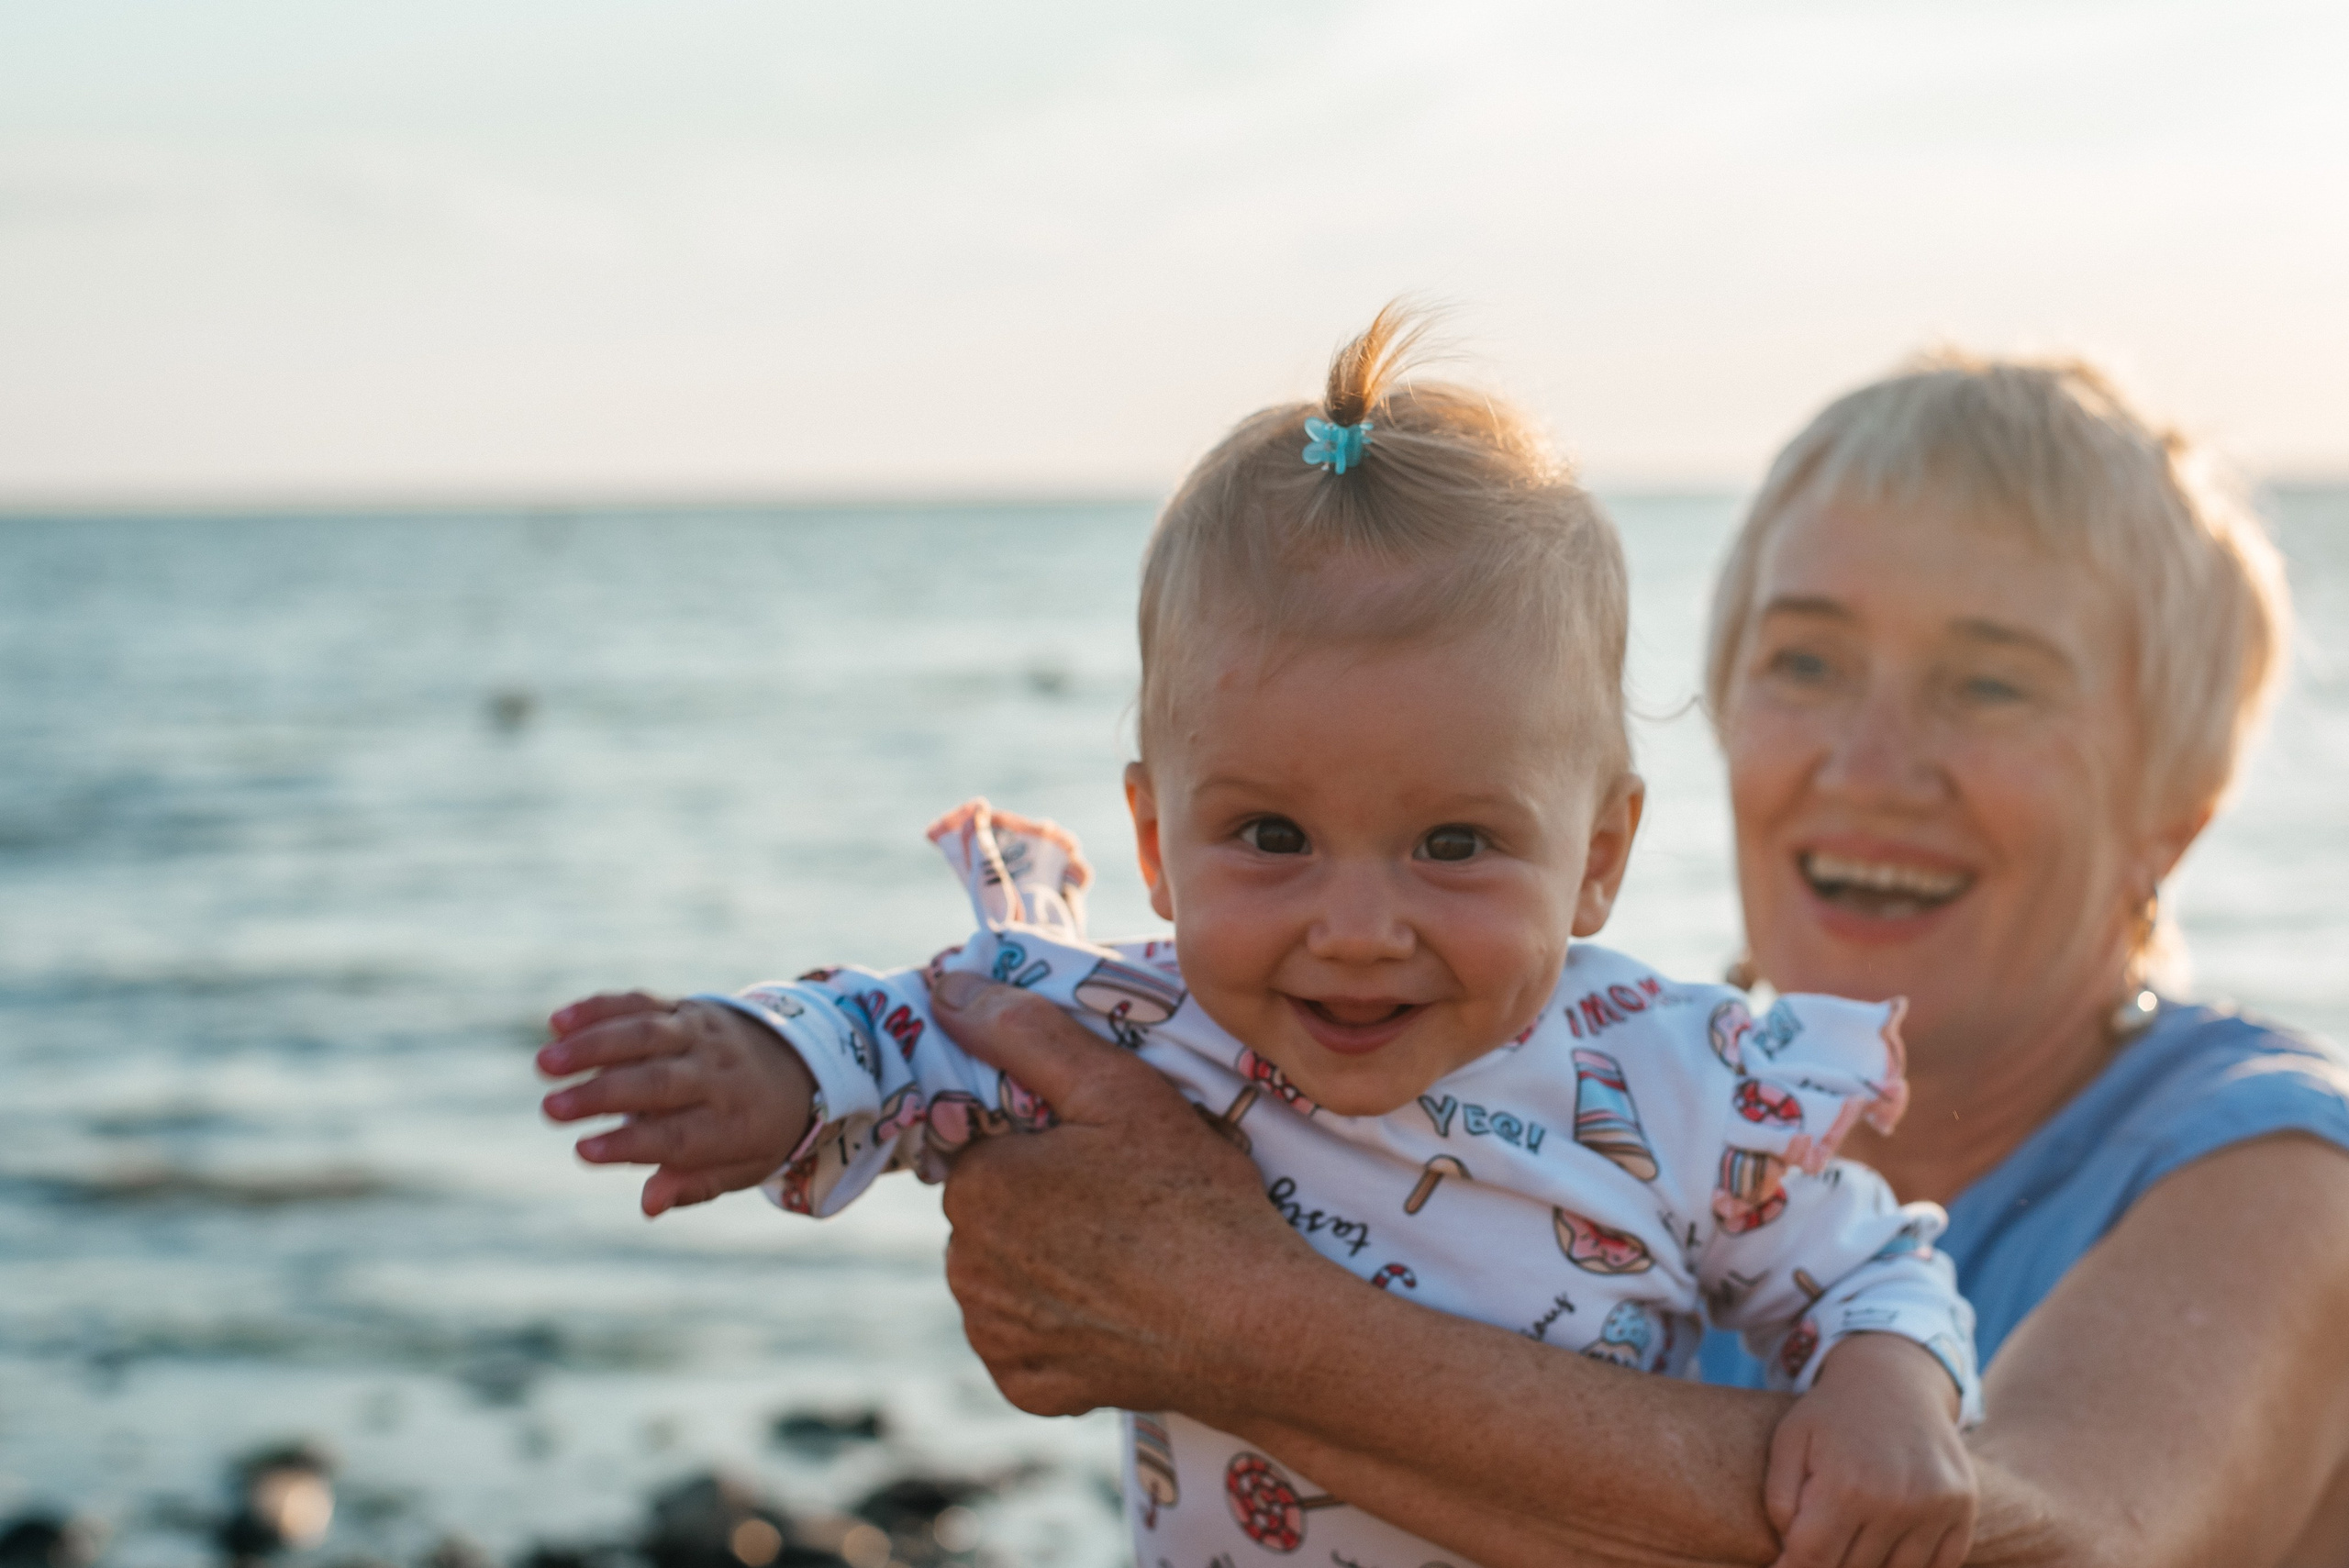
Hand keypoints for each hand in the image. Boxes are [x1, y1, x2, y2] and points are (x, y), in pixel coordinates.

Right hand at [538, 991, 816, 1216]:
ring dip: (592, 1045)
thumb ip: (693, 1185)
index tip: (583, 1151)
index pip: (679, 1136)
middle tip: (551, 1109)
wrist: (798, 1065)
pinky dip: (599, 1008)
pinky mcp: (684, 1008)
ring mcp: (700, 1035)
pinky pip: (641, 1003)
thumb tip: (647, 1207)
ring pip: (646, 1033)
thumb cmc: (754, 1130)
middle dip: (603, 1094)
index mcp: (733, 1123)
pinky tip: (556, 1021)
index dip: (632, 1144)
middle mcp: (717, 1074)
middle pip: (658, 1082)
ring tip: (544, 1063)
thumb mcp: (740, 1168)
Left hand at [930, 971, 1322, 1422]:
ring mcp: (996, 1334)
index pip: (987, 1143)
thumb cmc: (1192, 1197)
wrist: (1254, 1325)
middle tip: (1125, 1197)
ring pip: (1005, 1274)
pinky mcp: (1028, 1387)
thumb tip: (946, 986)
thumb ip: (1025, 1031)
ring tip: (1128, 1252)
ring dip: (1045, 1261)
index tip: (1102, 1148)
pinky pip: (1027, 1342)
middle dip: (1041, 1198)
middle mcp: (965, 1265)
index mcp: (977, 1185)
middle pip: (993, 1209)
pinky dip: (1060, 1327)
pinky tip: (1118, 1309)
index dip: (1044, 1139)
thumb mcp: (1118, 1089)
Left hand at [1765, 1332, 1974, 1567]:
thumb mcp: (1790, 1442)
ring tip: (1856, 1534)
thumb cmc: (1832, 1414)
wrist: (1894, 1377)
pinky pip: (1940, 1565)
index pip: (1813, 1559)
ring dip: (1871, 1563)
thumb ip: (1780, 1501)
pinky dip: (1914, 1564)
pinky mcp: (1962, 1506)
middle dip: (1829, 1561)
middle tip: (1823, 1539)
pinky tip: (1891, 1541)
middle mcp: (1895, 1500)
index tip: (1786, 1563)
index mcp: (1845, 1485)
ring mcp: (1935, 1506)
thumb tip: (1789, 1556)